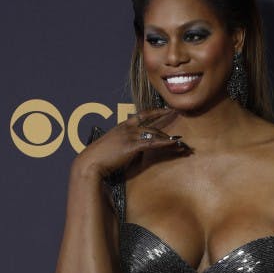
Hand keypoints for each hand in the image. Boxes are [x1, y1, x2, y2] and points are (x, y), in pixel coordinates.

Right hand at [74, 107, 188, 176]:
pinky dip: (166, 143)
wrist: (90, 163)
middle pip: (153, 126)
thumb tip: (133, 151)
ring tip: (183, 145)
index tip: (169, 109)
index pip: (143, 114)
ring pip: (155, 134)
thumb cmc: (98, 158)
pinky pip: (153, 143)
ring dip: (170, 139)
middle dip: (169, 129)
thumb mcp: (112, 147)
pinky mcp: (132, 146)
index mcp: (122, 126)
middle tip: (182, 131)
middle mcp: (128, 128)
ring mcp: (130, 136)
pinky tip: (175, 144)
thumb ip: (124, 145)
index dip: (157, 111)